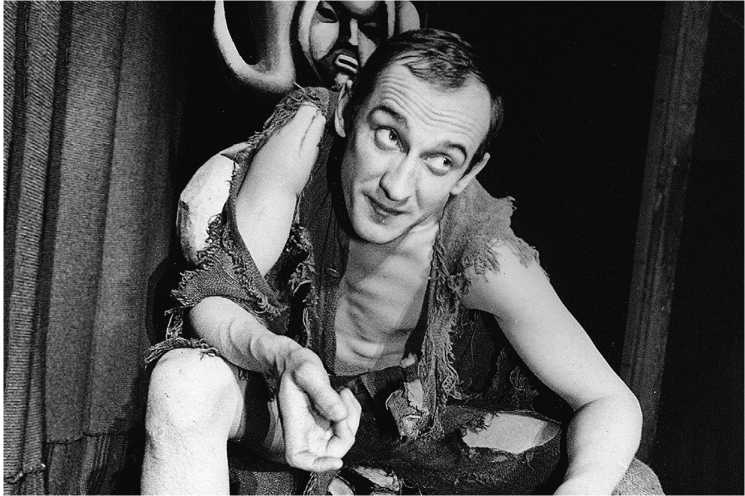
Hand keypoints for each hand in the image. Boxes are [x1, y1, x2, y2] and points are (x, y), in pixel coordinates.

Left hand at [250, 104, 326, 194]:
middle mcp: (278, 130)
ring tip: (298, 153)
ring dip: (296, 133)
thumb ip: (314, 134)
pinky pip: (278, 137)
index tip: (319, 125)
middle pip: (296, 116)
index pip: (307, 107)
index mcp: (292, 130)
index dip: (316, 114)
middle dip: (306, 124)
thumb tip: (319, 117)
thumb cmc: (289, 178)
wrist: (265, 193)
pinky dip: (285, 142)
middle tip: (311, 144)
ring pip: (287, 127)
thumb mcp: (308, 155)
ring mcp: (269, 137)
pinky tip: (287, 158)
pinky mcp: (263, 146)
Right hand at [277, 348, 360, 471]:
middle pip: (331, 452)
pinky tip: (345, 395)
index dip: (317, 465)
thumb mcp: (308, 373)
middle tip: (344, 405)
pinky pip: (348, 426)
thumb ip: (323, 393)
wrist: (296, 360)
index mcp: (294, 426)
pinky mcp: (329, 421)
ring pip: (344, 438)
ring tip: (343, 393)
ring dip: (352, 418)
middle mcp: (306, 432)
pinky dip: (353, 412)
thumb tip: (340, 415)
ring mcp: (319, 428)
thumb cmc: (297, 365)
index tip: (337, 461)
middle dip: (345, 432)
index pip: (299, 458)